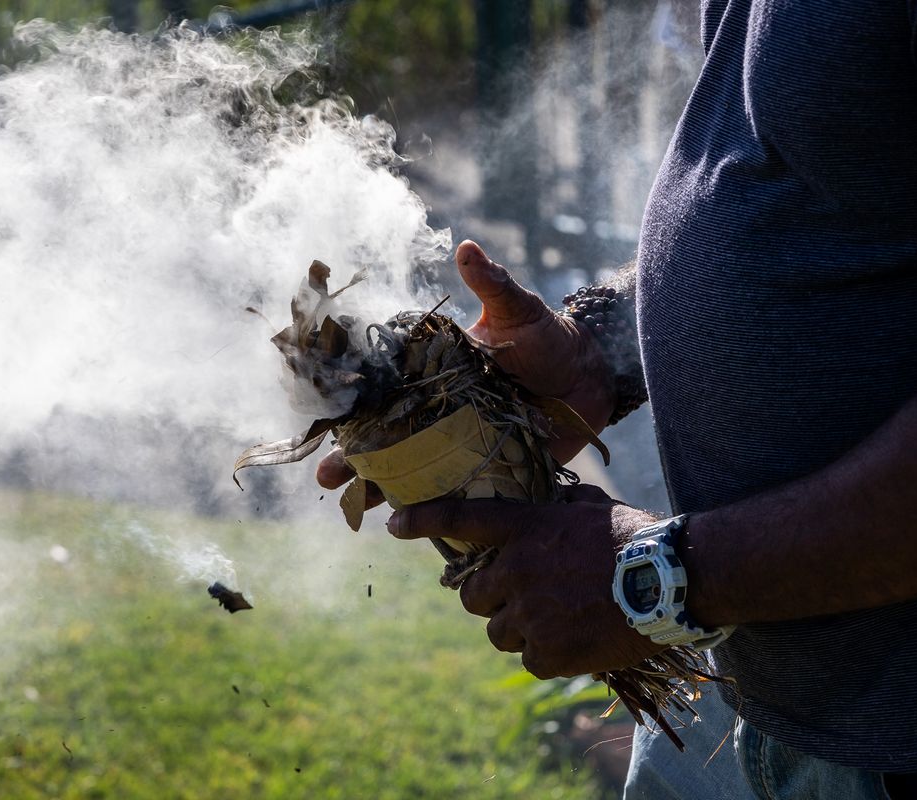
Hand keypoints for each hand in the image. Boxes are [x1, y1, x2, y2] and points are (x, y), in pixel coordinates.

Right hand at [316, 239, 613, 497]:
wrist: (590, 377)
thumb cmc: (547, 337)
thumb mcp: (517, 311)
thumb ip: (492, 285)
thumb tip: (467, 248)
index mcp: (433, 373)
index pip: (383, 392)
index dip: (353, 408)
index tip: (327, 422)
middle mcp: (438, 412)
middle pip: (386, 439)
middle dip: (353, 460)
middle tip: (326, 479)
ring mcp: (459, 445)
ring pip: (412, 471)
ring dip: (383, 490)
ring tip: (359, 509)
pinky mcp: (486, 471)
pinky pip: (455, 494)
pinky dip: (435, 510)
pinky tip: (411, 525)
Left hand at [387, 484, 664, 677]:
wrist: (674, 579)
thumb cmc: (639, 537)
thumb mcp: (591, 509)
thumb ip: (558, 510)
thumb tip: (551, 508)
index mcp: (526, 528)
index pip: (461, 520)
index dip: (423, 521)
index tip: (395, 525)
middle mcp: (517, 569)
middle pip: (471, 596)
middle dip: (489, 599)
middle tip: (520, 598)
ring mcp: (530, 613)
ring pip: (498, 632)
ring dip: (517, 628)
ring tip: (557, 621)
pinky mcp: (549, 652)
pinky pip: (529, 659)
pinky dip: (546, 655)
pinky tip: (576, 641)